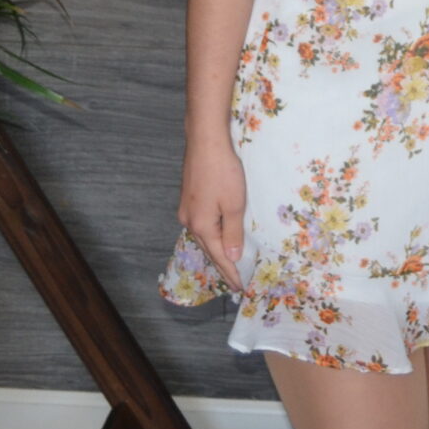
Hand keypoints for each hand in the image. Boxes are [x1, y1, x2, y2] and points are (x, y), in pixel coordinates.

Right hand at [178, 147, 249, 290]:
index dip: (231, 273)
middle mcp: (189, 221)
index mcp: (201, 226)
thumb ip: (233, 232)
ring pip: (204, 236)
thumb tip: (232, 257)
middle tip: (237, 281)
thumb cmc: (223, 171)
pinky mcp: (189, 198)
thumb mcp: (234, 204)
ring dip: (217, 249)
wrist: (205, 141)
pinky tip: (218, 235)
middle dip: (224, 265)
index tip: (241, 288)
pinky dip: (212, 234)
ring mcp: (187, 209)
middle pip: (209, 249)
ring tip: (229, 262)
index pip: (220, 257)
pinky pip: (202, 224)